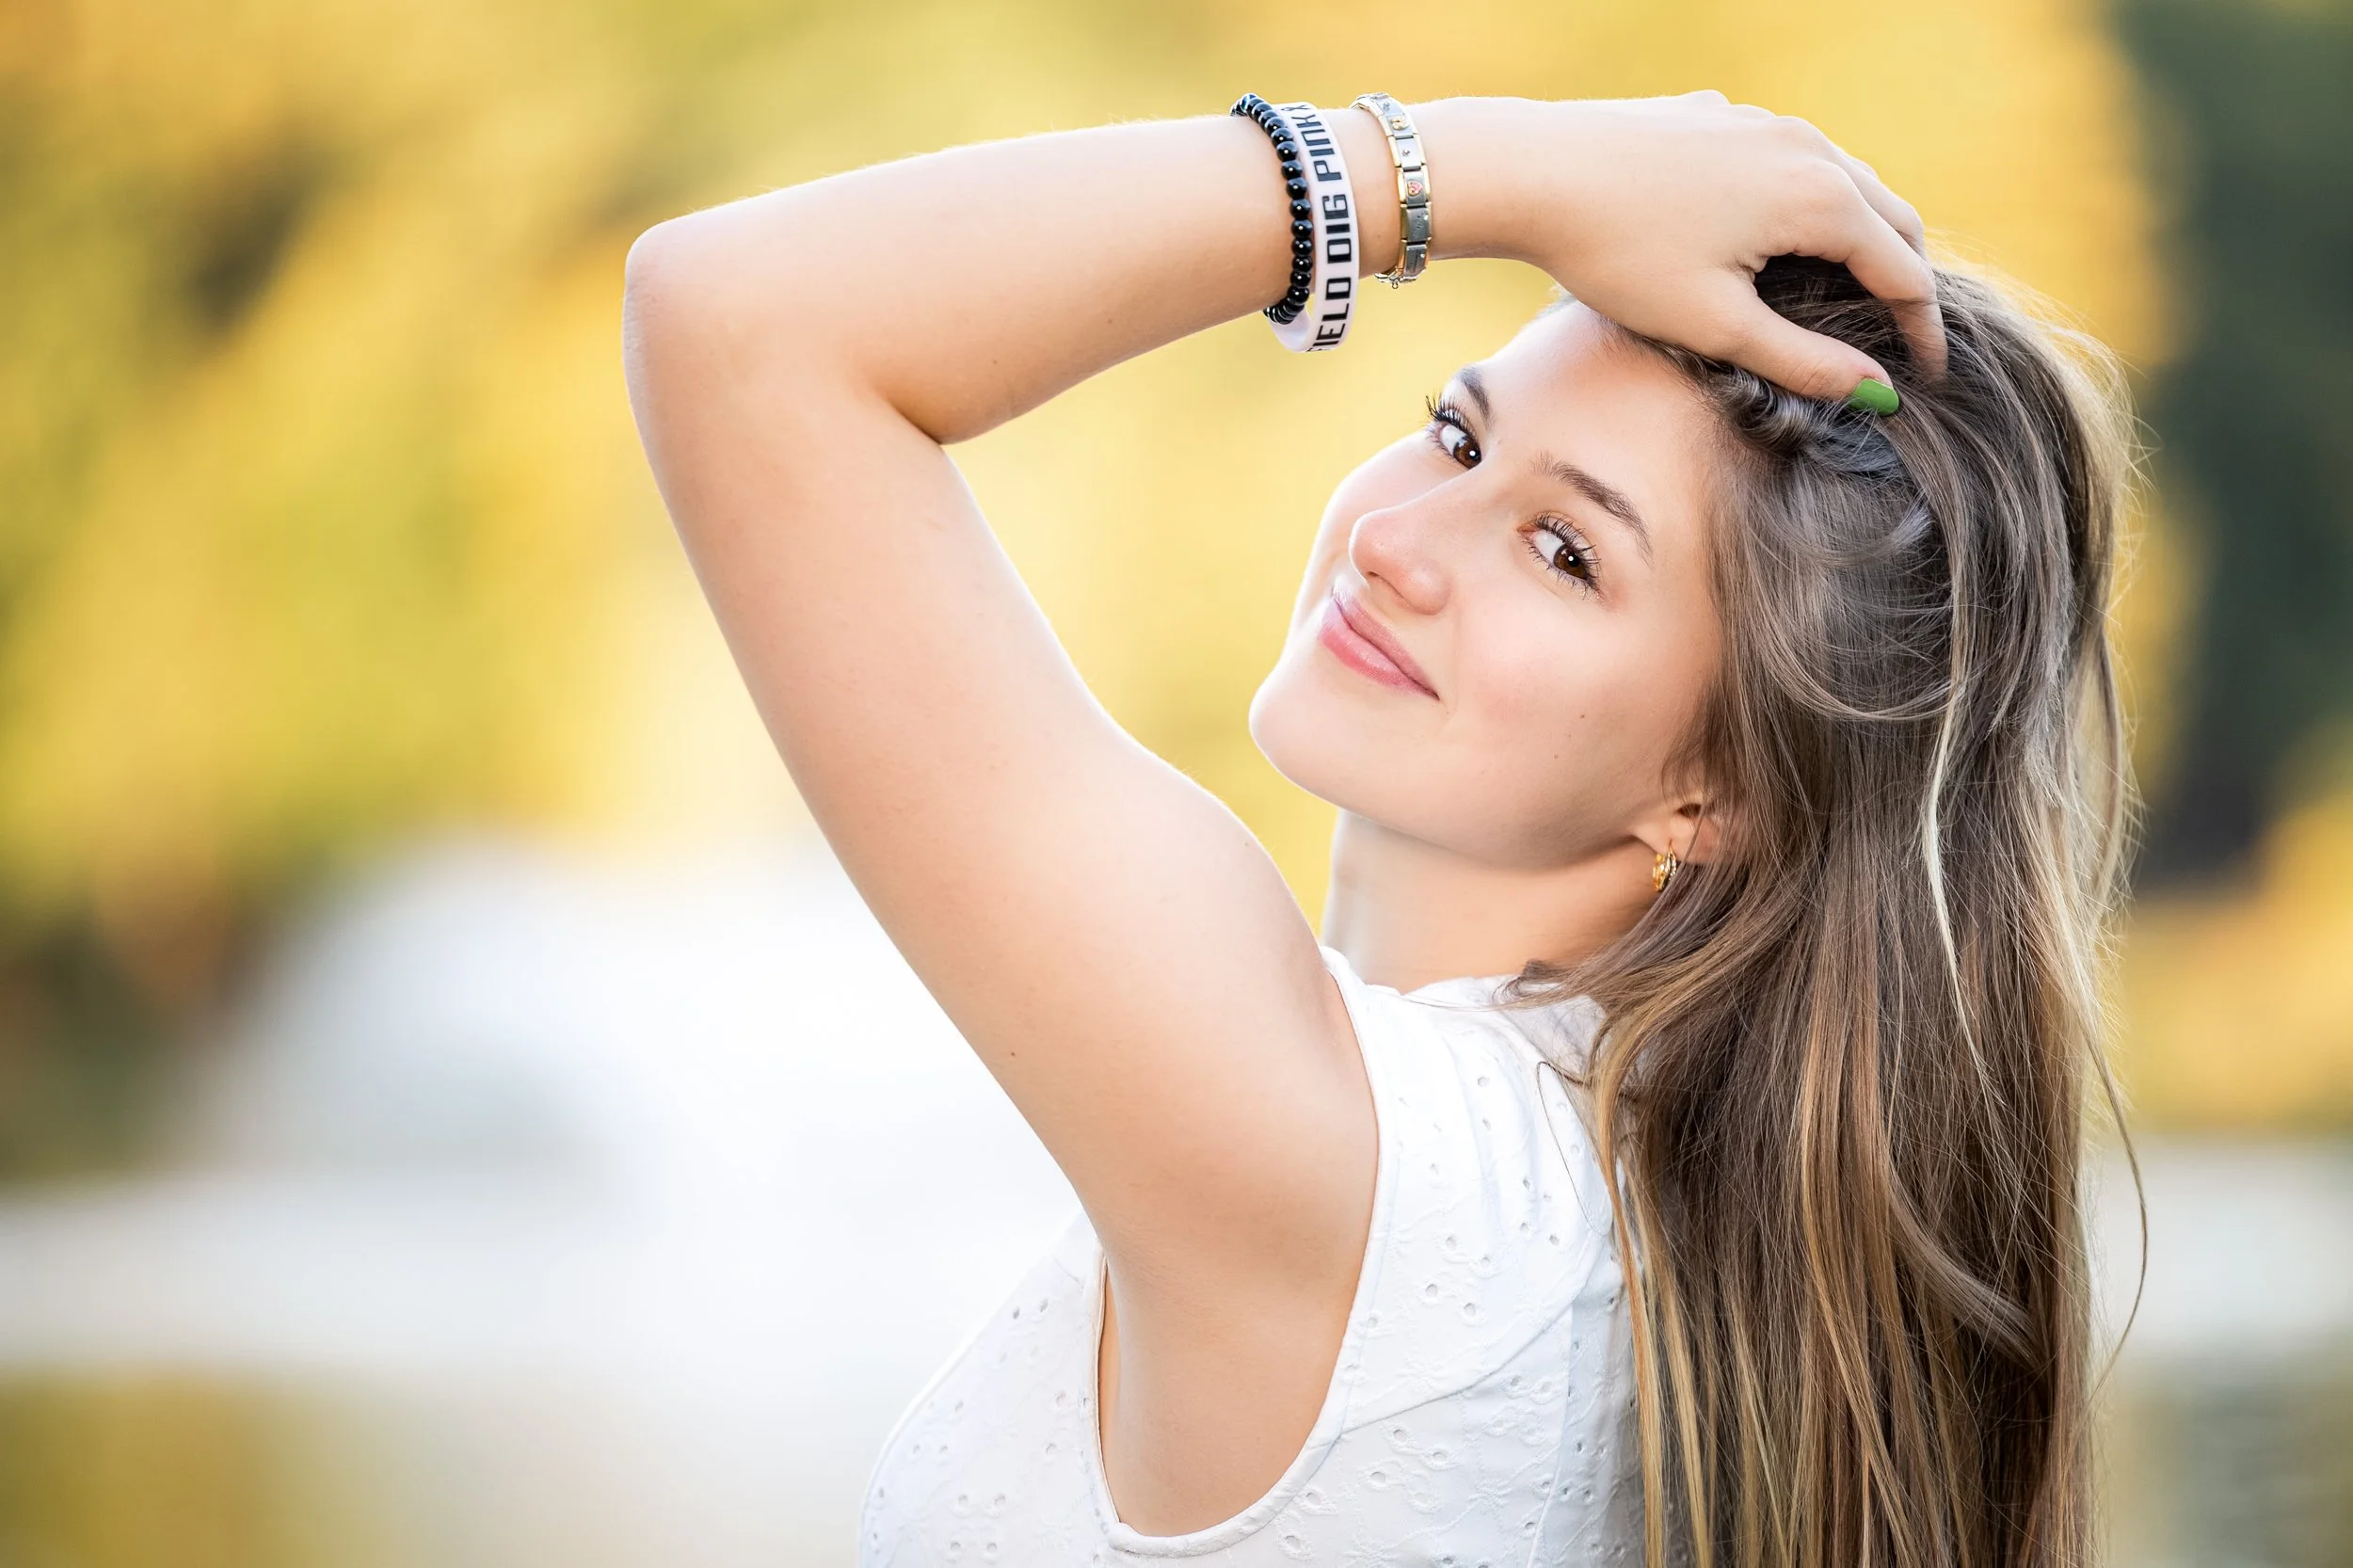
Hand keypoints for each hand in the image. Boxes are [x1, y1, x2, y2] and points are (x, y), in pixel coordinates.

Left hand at [1456, 92, 1945, 397]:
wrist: (1536, 171)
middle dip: (1905, 279)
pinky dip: (1810, 204)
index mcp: (1820, 198)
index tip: (1925, 378)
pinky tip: (1778, 241)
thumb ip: (1803, 361)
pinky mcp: (1724, 117)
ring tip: (1854, 293)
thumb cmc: (1621, 255)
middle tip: (1902, 337)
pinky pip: (1791, 161)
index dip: (1923, 331)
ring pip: (1844, 181)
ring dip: (1861, 236)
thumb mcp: (1716, 326)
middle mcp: (1808, 147)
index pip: (1905, 272)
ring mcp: (1766, 122)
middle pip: (1891, 218)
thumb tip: (1875, 391)